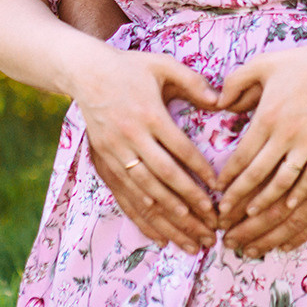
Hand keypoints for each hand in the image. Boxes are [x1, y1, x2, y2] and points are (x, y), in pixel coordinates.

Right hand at [68, 48, 221, 254]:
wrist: (86, 74)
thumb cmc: (130, 68)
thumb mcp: (163, 65)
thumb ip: (193, 82)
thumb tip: (221, 101)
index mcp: (149, 115)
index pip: (179, 150)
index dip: (199, 172)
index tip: (218, 191)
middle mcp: (131, 138)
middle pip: (164, 179)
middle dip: (190, 205)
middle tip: (212, 226)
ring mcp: (115, 154)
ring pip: (146, 195)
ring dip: (171, 220)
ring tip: (194, 241)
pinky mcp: (105, 164)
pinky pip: (126, 199)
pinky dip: (143, 221)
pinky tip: (162, 238)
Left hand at [215, 42, 306, 241]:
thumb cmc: (302, 64)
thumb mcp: (262, 64)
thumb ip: (235, 82)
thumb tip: (217, 103)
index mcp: (268, 116)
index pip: (242, 155)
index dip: (228, 177)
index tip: (218, 191)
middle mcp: (286, 135)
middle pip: (258, 175)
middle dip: (239, 198)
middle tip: (225, 214)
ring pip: (283, 182)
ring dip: (266, 203)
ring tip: (252, 216)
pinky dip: (297, 194)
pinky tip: (287, 206)